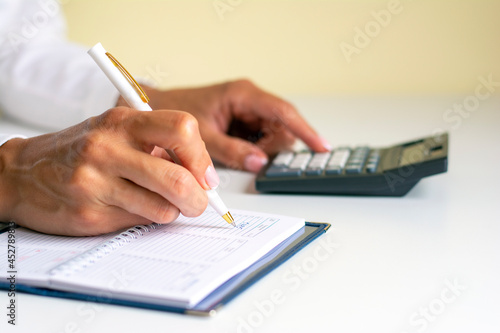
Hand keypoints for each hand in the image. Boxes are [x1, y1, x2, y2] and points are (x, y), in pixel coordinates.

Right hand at [0, 107, 216, 235]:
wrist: (20, 173)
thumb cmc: (78, 151)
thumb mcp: (115, 131)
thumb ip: (157, 145)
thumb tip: (203, 175)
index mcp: (121, 121)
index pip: (182, 129)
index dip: (202, 157)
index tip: (206, 175)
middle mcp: (108, 149)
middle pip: (178, 178)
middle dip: (199, 198)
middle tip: (199, 201)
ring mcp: (97, 182)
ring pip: (164, 208)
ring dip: (173, 211)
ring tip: (160, 203)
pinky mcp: (90, 213)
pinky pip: (140, 222)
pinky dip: (147, 218)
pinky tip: (132, 208)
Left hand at [132, 79, 330, 171]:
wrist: (157, 109)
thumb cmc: (175, 113)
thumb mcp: (203, 136)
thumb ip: (231, 150)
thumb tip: (258, 162)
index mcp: (243, 95)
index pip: (283, 112)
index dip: (305, 130)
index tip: (321, 146)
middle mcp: (250, 101)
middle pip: (281, 127)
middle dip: (271, 146)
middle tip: (247, 156)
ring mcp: (248, 112)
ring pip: (273, 135)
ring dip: (261, 149)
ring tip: (232, 150)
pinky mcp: (243, 122)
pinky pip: (260, 139)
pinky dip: (253, 150)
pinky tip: (234, 149)